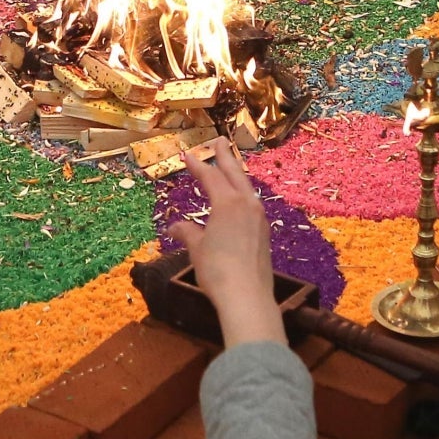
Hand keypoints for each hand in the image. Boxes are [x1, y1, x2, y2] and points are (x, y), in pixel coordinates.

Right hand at [170, 142, 285, 346]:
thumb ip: (187, 233)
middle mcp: (246, 205)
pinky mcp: (264, 233)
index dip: (198, 166)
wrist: (247, 296)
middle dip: (225, 158)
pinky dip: (243, 194)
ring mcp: (259, 218)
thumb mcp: (196, 249)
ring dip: (237, 175)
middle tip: (219, 141)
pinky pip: (252, 204)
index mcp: (227, 203)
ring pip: (247, 188)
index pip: (210, 178)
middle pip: (234, 174)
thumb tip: (174, 227)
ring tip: (230, 167)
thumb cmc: (217, 270)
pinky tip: (241, 199)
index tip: (188, 155)